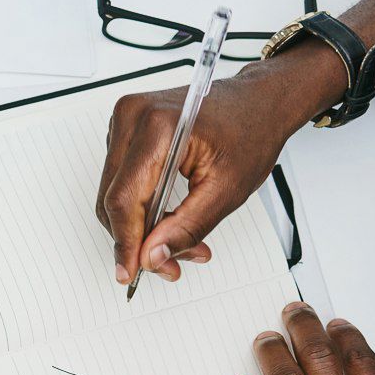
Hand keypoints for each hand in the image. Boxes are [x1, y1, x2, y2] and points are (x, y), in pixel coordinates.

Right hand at [96, 69, 300, 285]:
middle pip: (113, 198)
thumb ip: (187, 228)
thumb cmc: (251, 131)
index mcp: (159, 126)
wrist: (260, 101)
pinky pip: (120, 181)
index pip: (124, 198)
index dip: (125, 242)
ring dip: (139, 226)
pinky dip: (141, 207)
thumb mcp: (227, 189)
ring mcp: (125, 120)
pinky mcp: (125, 130)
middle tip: (167, 264)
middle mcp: (133, 117)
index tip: (129, 272)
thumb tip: (151, 257)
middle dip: (136, 239)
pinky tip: (167, 217)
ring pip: (113, 193)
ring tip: (176, 241)